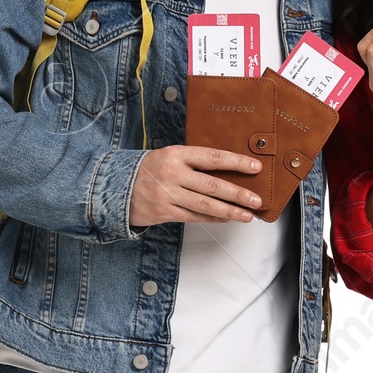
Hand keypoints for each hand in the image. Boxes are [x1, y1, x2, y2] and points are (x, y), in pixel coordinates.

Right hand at [129, 145, 263, 226]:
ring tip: (247, 215)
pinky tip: (225, 218)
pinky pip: (194, 217)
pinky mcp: (164, 212)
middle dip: (238, 194)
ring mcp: (168, 194)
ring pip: (205, 205)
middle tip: (257, 200)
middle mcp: (172, 173)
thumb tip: (228, 172)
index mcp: (176, 154)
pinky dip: (212, 219)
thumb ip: (194, 162)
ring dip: (229, 211)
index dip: (236, 162)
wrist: (115, 186)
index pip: (212, 157)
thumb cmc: (149, 170)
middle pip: (212, 185)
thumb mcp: (169, 156)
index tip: (255, 167)